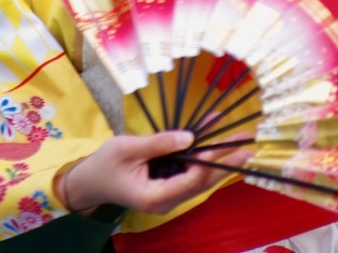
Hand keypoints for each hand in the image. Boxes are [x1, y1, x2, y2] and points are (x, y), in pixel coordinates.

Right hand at [57, 130, 253, 215]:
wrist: (90, 182)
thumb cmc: (104, 164)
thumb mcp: (127, 148)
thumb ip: (158, 143)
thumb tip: (190, 137)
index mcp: (154, 196)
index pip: (189, 180)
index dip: (207, 161)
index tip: (221, 144)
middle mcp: (167, 201)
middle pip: (202, 182)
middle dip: (225, 163)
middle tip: (248, 145)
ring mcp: (169, 197)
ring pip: (200, 180)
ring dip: (220, 161)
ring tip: (242, 144)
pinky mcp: (169, 188)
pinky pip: (191, 175)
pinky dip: (204, 159)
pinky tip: (215, 144)